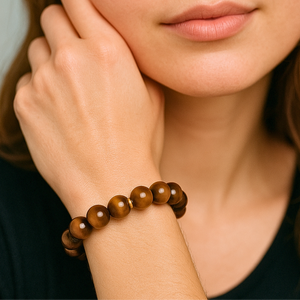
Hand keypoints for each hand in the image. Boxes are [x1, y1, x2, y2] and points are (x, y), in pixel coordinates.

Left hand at [14, 0, 163, 215]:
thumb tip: (118, 48)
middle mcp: (72, 58)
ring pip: (38, 49)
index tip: (80, 14)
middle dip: (64, 30)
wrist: (110, 185)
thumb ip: (132, 63)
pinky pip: (28, 82)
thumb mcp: (152, 97)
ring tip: (71, 91)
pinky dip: (41, 90)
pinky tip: (60, 114)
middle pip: (52, 17)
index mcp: (109, 51)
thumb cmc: (137, 145)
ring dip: (52, 61)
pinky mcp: (25, 104)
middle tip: (77, 54)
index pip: (79, 0)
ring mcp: (44, 81)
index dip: (79, 6)